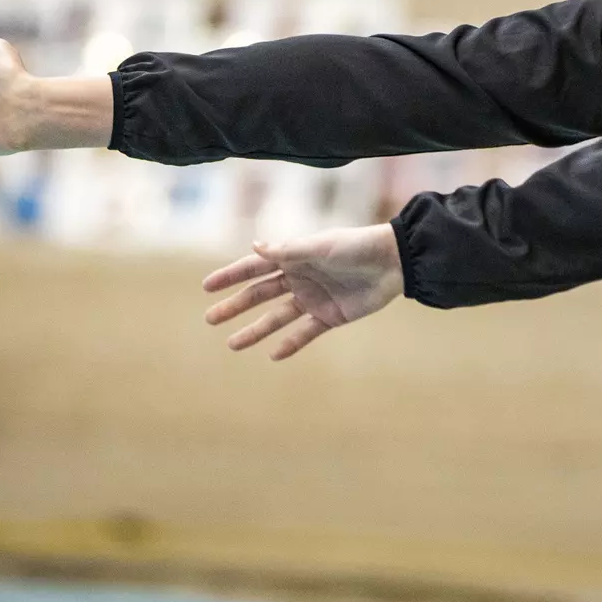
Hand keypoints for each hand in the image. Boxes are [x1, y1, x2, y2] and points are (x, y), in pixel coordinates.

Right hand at [202, 223, 405, 359]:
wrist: (394, 262)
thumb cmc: (356, 246)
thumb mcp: (320, 246)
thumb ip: (289, 250)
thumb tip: (254, 247)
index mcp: (295, 257)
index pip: (255, 267)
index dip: (231, 276)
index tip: (207, 287)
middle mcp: (300, 278)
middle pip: (260, 295)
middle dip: (235, 306)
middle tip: (210, 319)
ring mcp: (314, 298)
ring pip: (277, 317)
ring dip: (255, 330)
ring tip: (232, 344)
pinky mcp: (331, 316)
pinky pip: (306, 333)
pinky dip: (290, 344)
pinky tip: (273, 355)